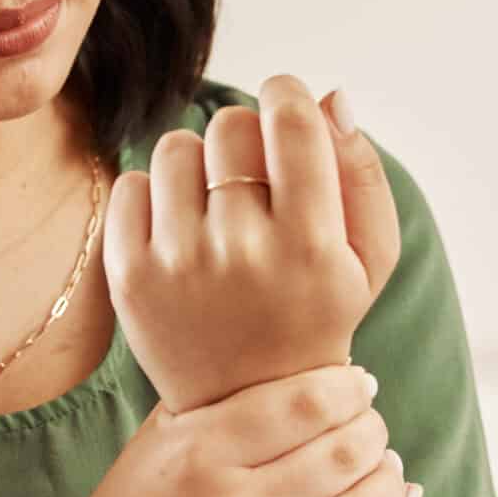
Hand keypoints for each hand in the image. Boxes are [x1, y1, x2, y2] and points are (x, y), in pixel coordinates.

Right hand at [29, 364, 418, 496]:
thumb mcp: (161, 435)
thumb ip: (224, 398)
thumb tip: (304, 362)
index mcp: (201, 451)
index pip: (307, 404)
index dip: (350, 388)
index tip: (360, 383)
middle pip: (344, 454)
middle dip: (375, 430)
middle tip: (375, 423)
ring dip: (390, 480)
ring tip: (390, 463)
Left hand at [104, 75, 401, 411]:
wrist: (247, 402)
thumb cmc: (316, 312)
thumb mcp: (368, 256)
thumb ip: (360, 171)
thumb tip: (326, 97)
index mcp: (311, 245)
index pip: (291, 123)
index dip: (285, 94)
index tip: (283, 103)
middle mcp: (243, 252)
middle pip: (230, 126)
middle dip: (245, 138)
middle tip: (253, 178)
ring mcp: (179, 264)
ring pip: (176, 147)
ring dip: (197, 165)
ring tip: (215, 208)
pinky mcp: (129, 275)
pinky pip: (131, 184)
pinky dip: (154, 196)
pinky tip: (179, 231)